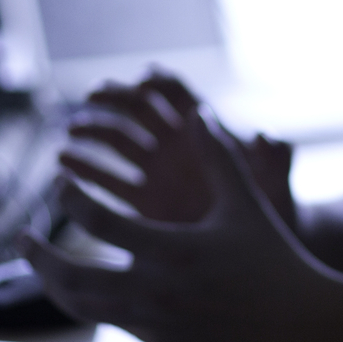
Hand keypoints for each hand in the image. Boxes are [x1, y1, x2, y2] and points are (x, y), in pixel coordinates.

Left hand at [21, 106, 342, 341]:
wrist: (296, 322)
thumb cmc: (272, 257)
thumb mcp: (244, 201)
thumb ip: (218, 155)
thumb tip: (197, 113)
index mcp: (172, 250)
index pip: (98, 222)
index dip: (70, 198)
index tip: (59, 184)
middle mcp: (155, 291)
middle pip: (71, 277)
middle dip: (38, 255)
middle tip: (21, 235)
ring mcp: (154, 323)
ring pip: (82, 308)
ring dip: (53, 285)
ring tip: (41, 264)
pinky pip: (110, 323)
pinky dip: (90, 303)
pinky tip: (87, 285)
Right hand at [62, 73, 297, 227]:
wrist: (263, 258)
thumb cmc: (276, 213)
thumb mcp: (276, 187)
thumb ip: (276, 161)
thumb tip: (268, 136)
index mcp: (208, 133)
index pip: (177, 92)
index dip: (158, 83)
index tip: (140, 84)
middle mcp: (178, 147)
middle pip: (137, 109)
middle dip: (114, 100)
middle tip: (91, 100)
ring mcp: (157, 173)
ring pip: (117, 141)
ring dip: (93, 132)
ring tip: (71, 137)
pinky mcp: (142, 204)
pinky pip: (109, 181)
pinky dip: (87, 169)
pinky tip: (66, 166)